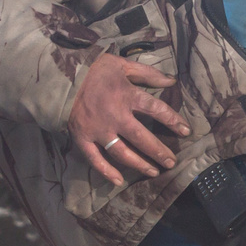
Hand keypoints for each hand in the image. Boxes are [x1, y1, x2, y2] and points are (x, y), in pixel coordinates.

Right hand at [70, 53, 186, 186]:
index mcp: (126, 96)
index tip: (186, 131)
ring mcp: (98, 130)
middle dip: (159, 152)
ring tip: (153, 172)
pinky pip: (95, 159)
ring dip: (139, 164)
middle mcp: (115, 116)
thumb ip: (147, 74)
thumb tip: (171, 81)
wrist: (60, 76)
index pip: (156, 110)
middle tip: (171, 162)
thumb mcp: (122, 65)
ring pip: (122, 153)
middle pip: (142, 138)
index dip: (173, 121)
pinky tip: (118, 181)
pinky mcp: (82, 138)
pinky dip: (106, 171)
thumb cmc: (94, 69)